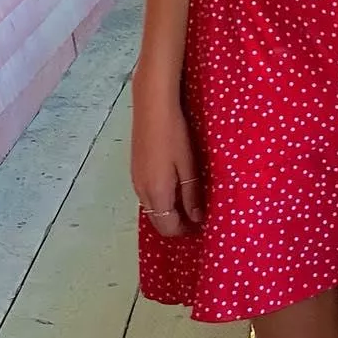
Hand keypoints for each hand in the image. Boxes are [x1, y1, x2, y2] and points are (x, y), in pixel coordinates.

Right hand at [130, 87, 204, 236]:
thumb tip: (196, 219)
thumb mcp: (189, 165)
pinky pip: (147, 194)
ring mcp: (135, 180)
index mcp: (157, 193)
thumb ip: (192, 195)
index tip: (202, 223)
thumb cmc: (175, 135)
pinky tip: (173, 183)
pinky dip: (160, 198)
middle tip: (196, 213)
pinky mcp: (135, 169)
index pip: (168, 228)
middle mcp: (142, 192)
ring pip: (152, 208)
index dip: (185, 230)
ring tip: (188, 198)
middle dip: (176, 223)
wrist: (152, 107)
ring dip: (168, 210)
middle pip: (158, 221)